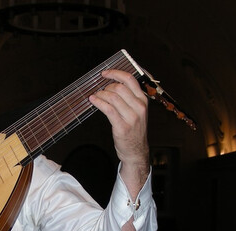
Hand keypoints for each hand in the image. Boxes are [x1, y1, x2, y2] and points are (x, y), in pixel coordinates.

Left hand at [89, 69, 149, 188]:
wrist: (136, 151)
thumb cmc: (134, 131)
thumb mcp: (137, 112)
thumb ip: (129, 98)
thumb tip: (112, 85)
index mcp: (143, 101)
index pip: (130, 80)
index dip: (115, 73)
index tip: (105, 73)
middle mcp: (139, 107)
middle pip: (119, 87)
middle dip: (106, 87)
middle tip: (100, 91)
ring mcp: (131, 117)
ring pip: (112, 97)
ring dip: (100, 94)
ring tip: (95, 96)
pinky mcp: (122, 126)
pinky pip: (108, 109)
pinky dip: (98, 102)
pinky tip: (93, 100)